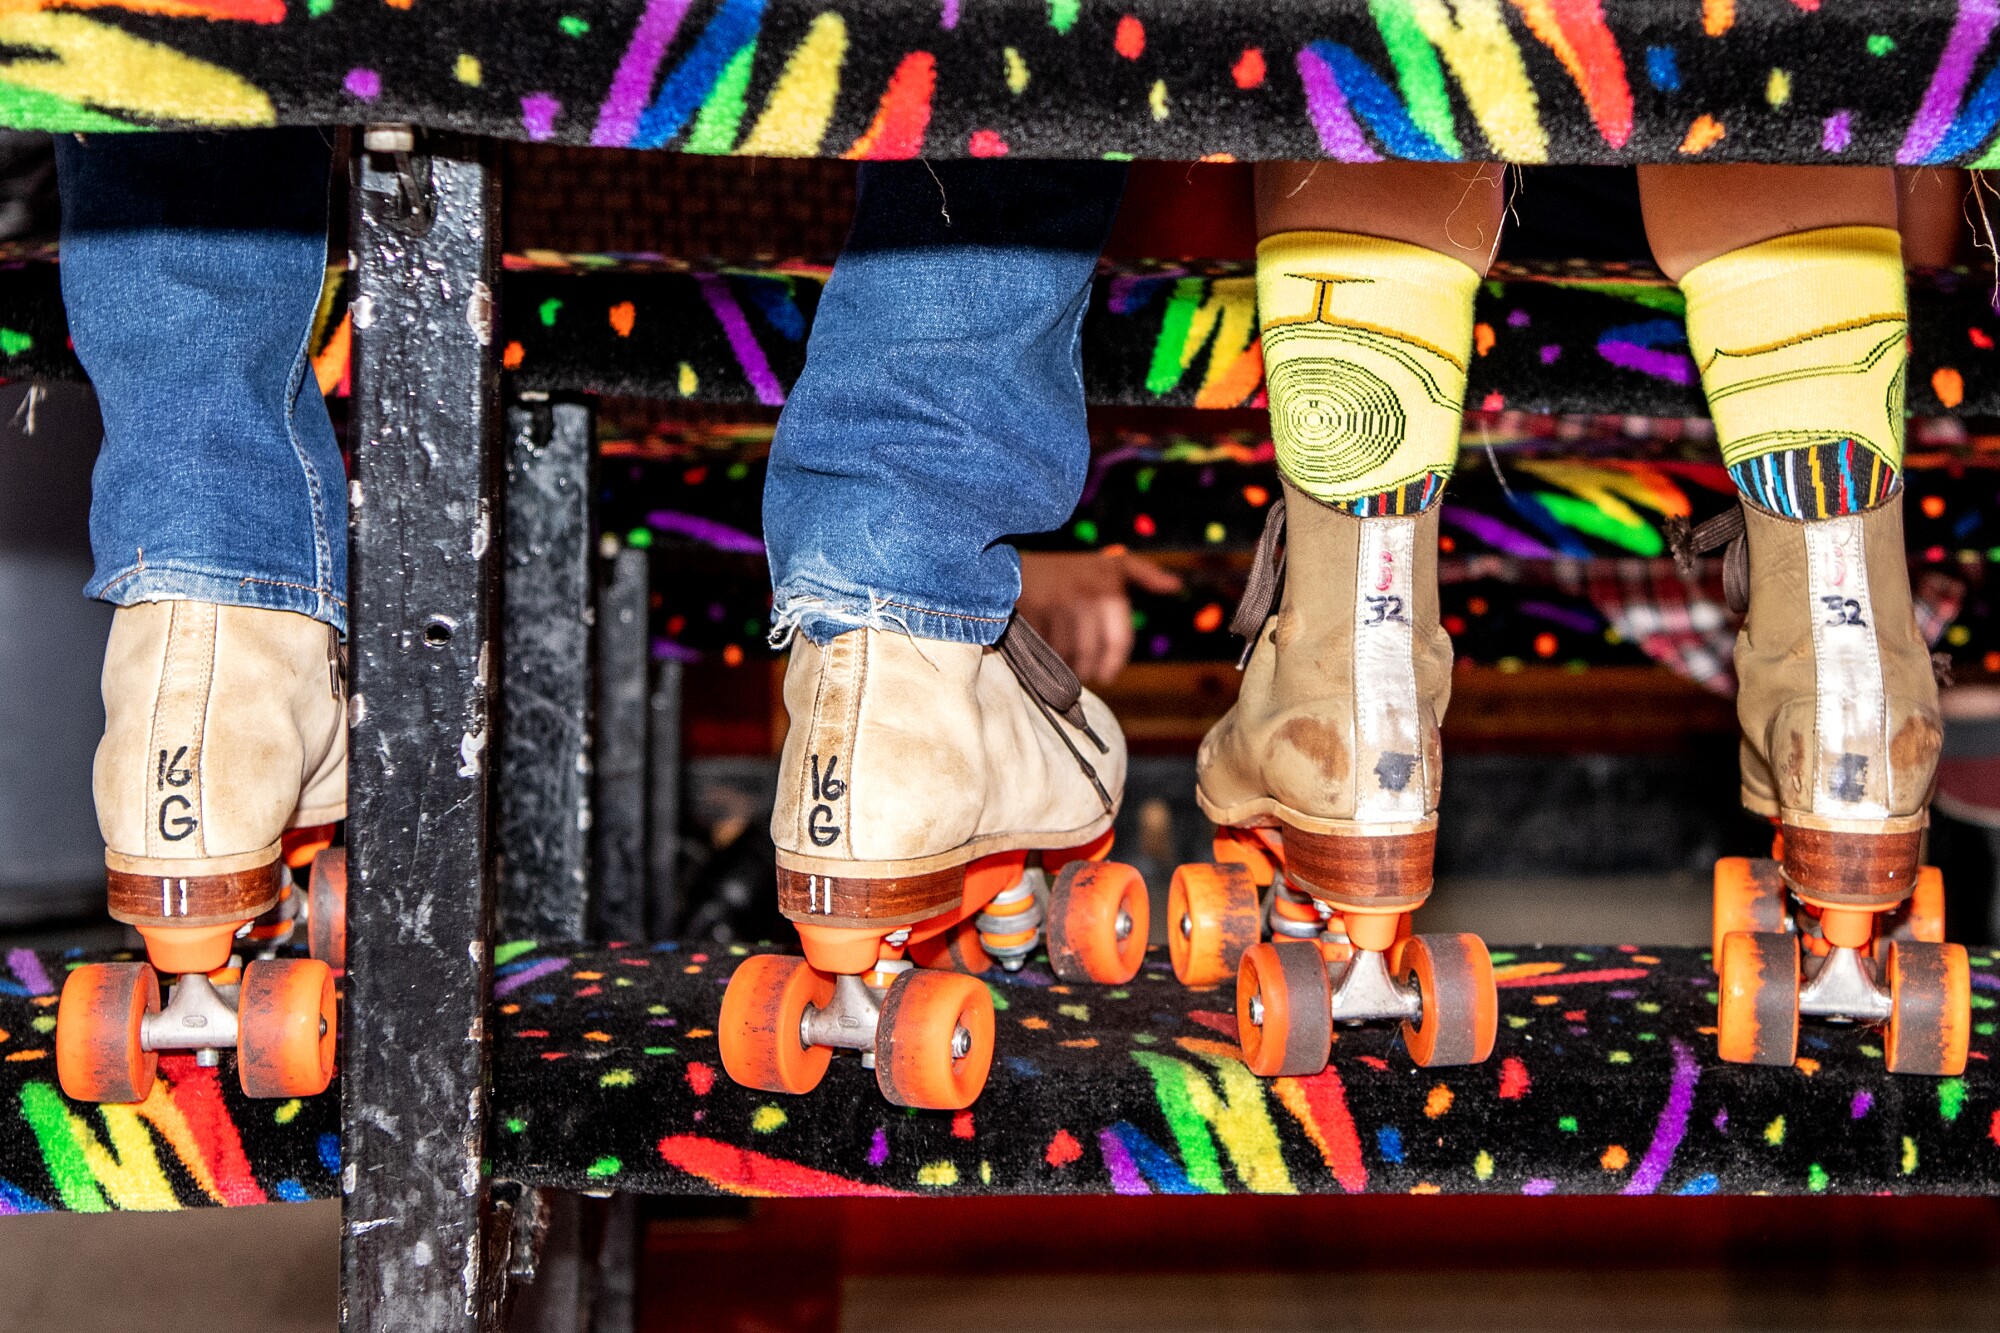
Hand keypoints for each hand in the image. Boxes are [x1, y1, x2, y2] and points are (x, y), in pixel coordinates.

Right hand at [1016, 549, 1183, 685]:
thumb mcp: (1110, 563)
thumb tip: (1175, 585)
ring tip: (1065, 667)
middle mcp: (1086, 595)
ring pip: (1068, 654)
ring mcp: (1058, 604)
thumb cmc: (1069, 568)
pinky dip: (1045, 657)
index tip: (1106, 677)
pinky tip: (1044, 654)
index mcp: (1109, 587)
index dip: (1112, 664)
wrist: (1012, 560)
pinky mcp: (1033, 612)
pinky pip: (1045, 648)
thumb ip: (1145, 573)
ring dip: (1066, 667)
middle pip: (1091, 652)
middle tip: (1083, 675)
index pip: (1118, 640)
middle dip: (1087, 669)